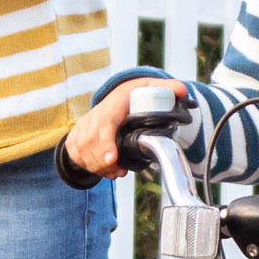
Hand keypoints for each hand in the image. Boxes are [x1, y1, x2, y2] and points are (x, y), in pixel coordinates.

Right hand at [64, 83, 183, 182]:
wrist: (118, 95)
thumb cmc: (135, 94)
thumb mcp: (152, 87)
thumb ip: (168, 89)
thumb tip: (183, 91)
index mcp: (114, 104)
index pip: (105, 124)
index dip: (105, 143)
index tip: (111, 159)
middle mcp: (95, 114)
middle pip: (90, 142)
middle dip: (103, 162)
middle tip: (120, 171)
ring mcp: (84, 124)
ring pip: (82, 150)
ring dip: (97, 166)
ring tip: (115, 172)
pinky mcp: (77, 133)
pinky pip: (75, 153)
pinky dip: (87, 165)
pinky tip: (103, 169)